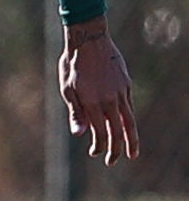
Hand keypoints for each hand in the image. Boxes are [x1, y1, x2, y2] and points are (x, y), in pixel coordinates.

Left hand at [57, 15, 138, 165]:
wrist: (89, 39)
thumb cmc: (72, 64)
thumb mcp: (67, 88)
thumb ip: (75, 112)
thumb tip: (79, 134)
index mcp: (92, 102)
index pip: (99, 132)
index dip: (98, 146)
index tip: (94, 152)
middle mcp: (109, 100)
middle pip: (117, 132)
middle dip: (116, 150)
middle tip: (112, 162)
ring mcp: (120, 92)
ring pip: (129, 121)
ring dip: (131, 140)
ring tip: (133, 153)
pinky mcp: (126, 84)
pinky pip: (129, 107)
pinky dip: (129, 121)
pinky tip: (128, 127)